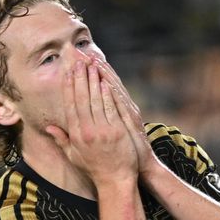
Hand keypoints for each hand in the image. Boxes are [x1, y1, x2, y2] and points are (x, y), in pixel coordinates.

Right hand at [45, 61, 137, 190]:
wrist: (115, 180)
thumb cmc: (95, 168)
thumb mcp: (74, 156)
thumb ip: (61, 139)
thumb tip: (48, 127)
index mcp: (76, 135)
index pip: (70, 106)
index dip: (68, 88)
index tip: (68, 74)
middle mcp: (87, 131)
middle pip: (81, 99)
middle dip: (80, 79)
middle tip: (79, 62)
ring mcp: (102, 130)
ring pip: (95, 100)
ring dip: (93, 81)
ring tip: (92, 65)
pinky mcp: (116, 131)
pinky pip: (110, 108)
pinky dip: (107, 93)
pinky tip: (105, 81)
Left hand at [90, 59, 160, 176]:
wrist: (141, 166)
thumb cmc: (123, 153)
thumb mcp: (110, 135)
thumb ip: (98, 122)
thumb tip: (82, 113)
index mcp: (115, 111)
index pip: (100, 88)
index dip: (90, 75)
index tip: (78, 62)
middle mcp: (122, 108)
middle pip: (107, 84)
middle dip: (96, 68)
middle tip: (85, 53)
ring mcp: (128, 113)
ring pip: (114, 90)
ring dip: (105, 75)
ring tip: (95, 60)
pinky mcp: (132, 121)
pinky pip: (121, 105)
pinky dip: (115, 93)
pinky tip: (108, 83)